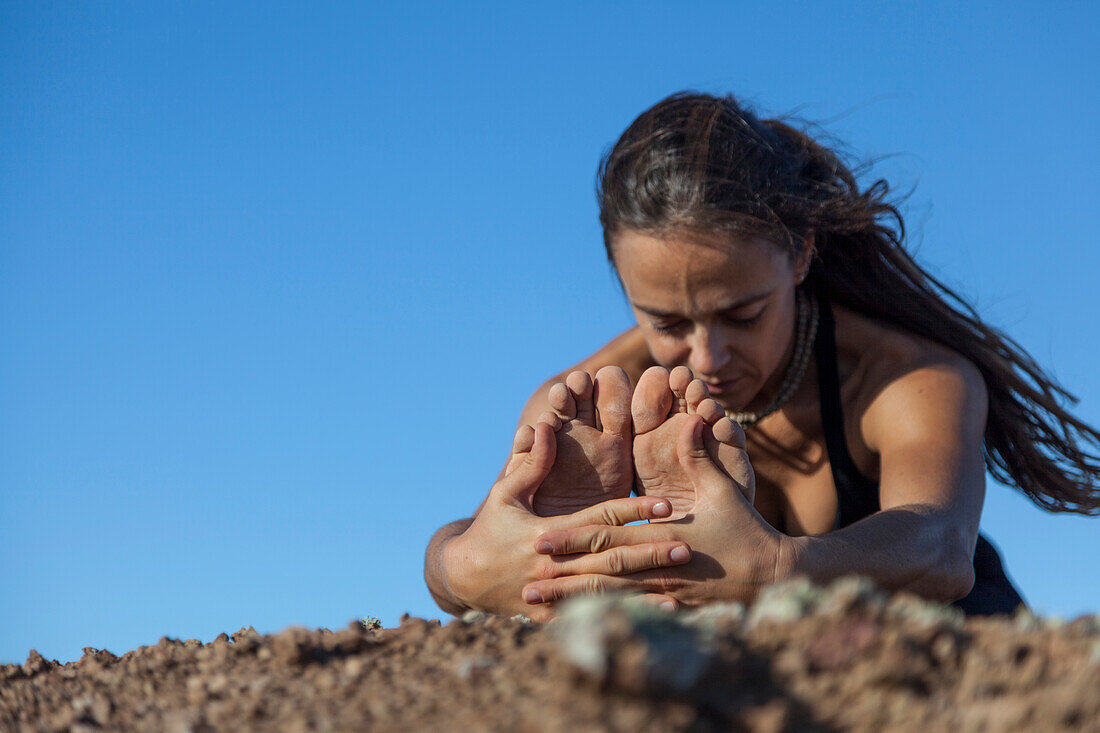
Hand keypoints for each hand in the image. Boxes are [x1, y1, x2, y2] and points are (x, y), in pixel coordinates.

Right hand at [443, 418, 694, 619]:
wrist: (463, 577)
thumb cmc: (489, 528)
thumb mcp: (505, 493)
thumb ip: (531, 463)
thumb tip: (547, 426)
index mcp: (547, 533)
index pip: (599, 519)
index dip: (632, 511)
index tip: (665, 506)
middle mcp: (556, 565)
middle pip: (611, 558)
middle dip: (649, 553)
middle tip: (688, 548)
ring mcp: (555, 594)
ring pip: (608, 591)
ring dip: (646, 589)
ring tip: (682, 587)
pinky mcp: (556, 615)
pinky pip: (597, 616)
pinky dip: (628, 615)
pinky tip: (657, 614)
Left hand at [522, 415, 784, 607]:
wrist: (773, 577)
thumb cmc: (746, 530)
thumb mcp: (724, 490)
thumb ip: (700, 458)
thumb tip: (691, 418)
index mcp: (663, 538)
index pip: (608, 537)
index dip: (572, 538)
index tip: (539, 539)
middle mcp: (657, 569)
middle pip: (599, 575)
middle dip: (560, 579)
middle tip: (524, 582)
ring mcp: (662, 595)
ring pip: (608, 601)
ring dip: (570, 603)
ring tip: (536, 605)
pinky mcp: (669, 611)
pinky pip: (626, 618)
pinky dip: (597, 620)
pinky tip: (572, 624)